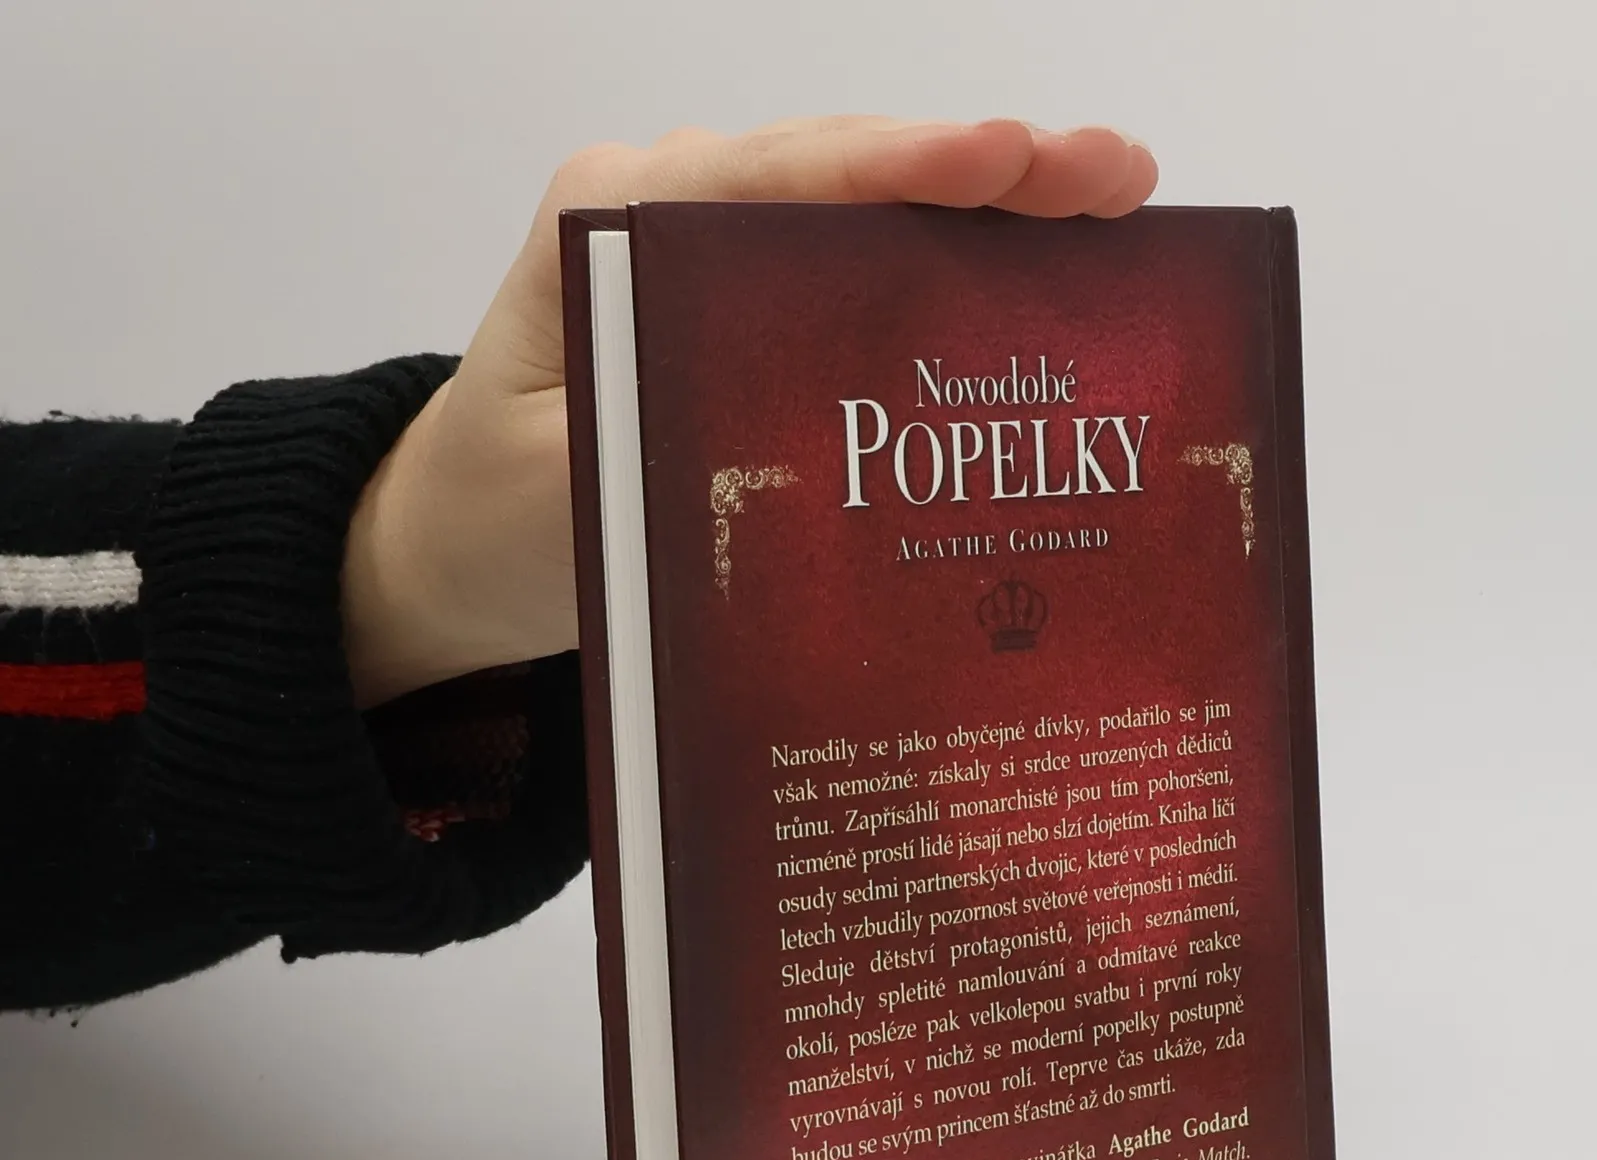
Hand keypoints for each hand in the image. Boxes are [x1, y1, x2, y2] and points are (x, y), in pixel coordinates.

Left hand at [341, 118, 1158, 706]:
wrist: (453, 545)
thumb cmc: (494, 519)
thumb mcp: (561, 503)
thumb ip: (656, 459)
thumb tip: (806, 454)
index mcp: (616, 223)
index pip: (780, 176)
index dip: (907, 165)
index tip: (1015, 156)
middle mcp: (674, 211)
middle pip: (849, 173)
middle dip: (992, 169)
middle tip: (1123, 178)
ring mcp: (719, 255)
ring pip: (871, 211)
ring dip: (994, 211)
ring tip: (1118, 208)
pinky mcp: (748, 308)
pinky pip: (863, 270)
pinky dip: (956, 271)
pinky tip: (1047, 281)